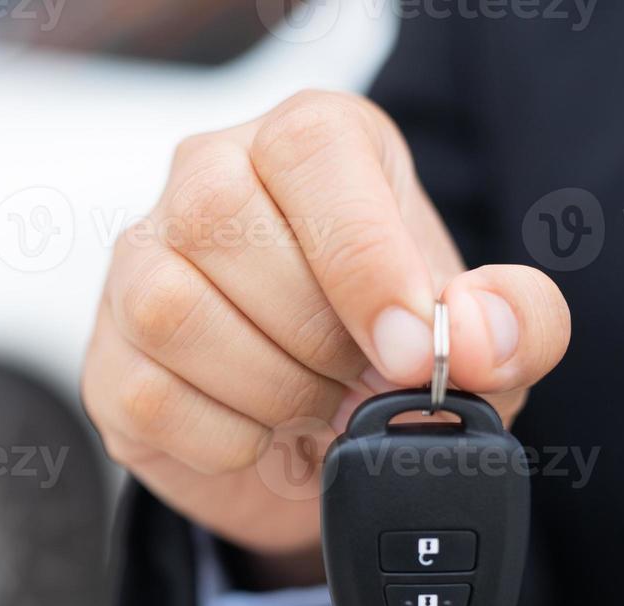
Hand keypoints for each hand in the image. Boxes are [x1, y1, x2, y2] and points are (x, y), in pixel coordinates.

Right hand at [81, 90, 569, 583]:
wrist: (317, 445)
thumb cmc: (390, 359)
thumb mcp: (482, 342)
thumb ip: (516, 323)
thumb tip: (477, 335)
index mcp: (308, 142)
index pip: (308, 152)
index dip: (361, 257)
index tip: (406, 349)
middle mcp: (206, 179)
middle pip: (223, 226)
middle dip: (313, 338)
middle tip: (361, 388)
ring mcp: (140, 267)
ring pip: (172, 309)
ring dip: (269, 388)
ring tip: (315, 409)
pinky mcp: (108, 357)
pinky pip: (150, 394)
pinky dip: (227, 439)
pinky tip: (263, 434)